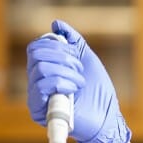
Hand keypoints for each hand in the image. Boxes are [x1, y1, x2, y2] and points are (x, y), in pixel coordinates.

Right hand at [26, 20, 130, 142]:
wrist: (106, 118)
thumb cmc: (98, 92)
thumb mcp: (87, 60)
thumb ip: (73, 41)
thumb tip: (56, 24)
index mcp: (45, 68)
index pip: (36, 47)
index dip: (56, 45)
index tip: (76, 56)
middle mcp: (36, 80)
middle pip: (36, 53)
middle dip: (64, 57)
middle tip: (79, 70)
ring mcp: (36, 95)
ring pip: (41, 67)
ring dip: (67, 71)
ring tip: (80, 83)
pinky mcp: (38, 109)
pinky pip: (43, 84)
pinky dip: (63, 82)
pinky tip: (74, 90)